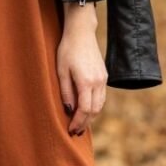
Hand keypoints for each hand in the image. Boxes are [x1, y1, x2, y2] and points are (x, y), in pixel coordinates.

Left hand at [57, 4, 107, 135]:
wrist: (81, 33)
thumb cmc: (67, 50)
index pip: (85, 109)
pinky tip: (86, 111)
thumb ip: (66, 92)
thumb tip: (69, 110)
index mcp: (86, 82)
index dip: (78, 122)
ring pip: (100, 105)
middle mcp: (98, 82)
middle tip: (75, 132)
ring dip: (91, 117)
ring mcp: (103, 79)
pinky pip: (101, 97)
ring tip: (81, 125)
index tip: (70, 130)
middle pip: (95, 110)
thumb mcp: (61, 72)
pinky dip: (95, 107)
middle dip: (85, 123)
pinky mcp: (104, 76)